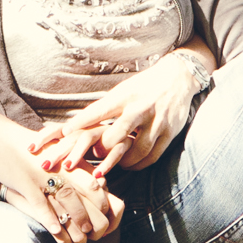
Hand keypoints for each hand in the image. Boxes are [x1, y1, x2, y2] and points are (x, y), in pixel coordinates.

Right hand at [0, 120, 122, 242]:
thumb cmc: (30, 149)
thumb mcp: (55, 152)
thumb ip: (74, 166)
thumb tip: (97, 184)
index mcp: (69, 159)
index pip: (96, 184)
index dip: (104, 204)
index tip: (105, 219)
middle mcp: (60, 166)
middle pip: (88, 193)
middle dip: (96, 216)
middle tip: (97, 233)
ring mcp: (43, 174)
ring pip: (68, 199)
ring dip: (77, 221)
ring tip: (82, 239)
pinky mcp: (25, 182)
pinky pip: (40, 204)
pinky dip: (50, 219)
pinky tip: (56, 231)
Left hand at [30, 52, 206, 177]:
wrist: (178, 77)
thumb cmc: (141, 88)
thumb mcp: (122, 91)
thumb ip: (104, 108)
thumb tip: (76, 126)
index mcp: (124, 95)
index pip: (99, 109)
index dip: (82, 121)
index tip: (65, 132)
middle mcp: (140, 107)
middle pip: (119, 133)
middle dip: (104, 147)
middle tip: (94, 155)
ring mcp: (157, 120)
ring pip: (138, 149)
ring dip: (123, 162)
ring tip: (114, 165)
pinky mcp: (170, 131)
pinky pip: (153, 155)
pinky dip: (140, 164)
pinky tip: (131, 166)